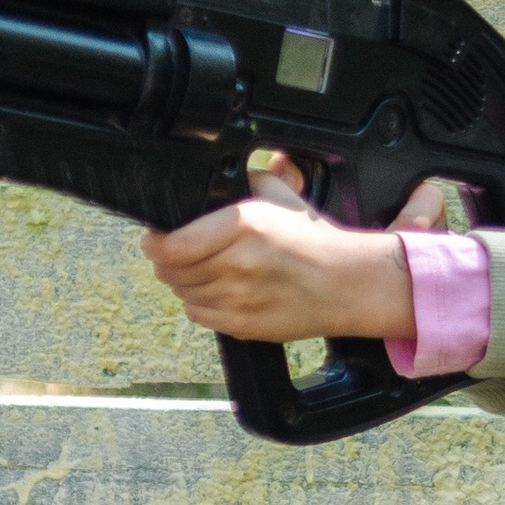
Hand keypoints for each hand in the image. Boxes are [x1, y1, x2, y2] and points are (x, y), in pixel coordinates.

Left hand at [141, 152, 421, 344]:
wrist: (349, 283)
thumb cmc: (316, 239)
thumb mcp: (281, 194)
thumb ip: (243, 181)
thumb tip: (211, 179)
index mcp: (243, 226)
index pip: (170, 245)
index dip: (154, 242)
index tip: (156, 236)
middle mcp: (236, 264)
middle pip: (170, 272)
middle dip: (169, 261)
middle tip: (181, 252)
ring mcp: (238, 299)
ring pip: (183, 293)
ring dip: (186, 281)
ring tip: (207, 269)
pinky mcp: (243, 326)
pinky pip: (200, 315)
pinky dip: (202, 303)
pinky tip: (221, 289)